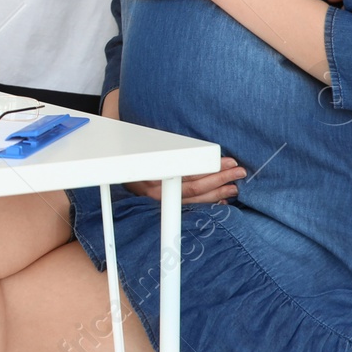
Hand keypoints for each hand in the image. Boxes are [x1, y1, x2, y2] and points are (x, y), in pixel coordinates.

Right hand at [125, 158, 245, 203]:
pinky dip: (206, 204)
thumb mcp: (146, 143)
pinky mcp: (159, 204)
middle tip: (238, 172)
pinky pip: (186, 207)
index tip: (227, 163)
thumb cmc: (133, 148)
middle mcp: (153, 189)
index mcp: (151, 171)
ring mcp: (156, 199)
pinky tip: (220, 200)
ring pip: (192, 200)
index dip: (210, 170)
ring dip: (216, 193)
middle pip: (193, 189)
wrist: (113, 160)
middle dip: (219, 180)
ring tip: (234, 186)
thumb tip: (200, 149)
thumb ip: (170, 148)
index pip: (187, 174)